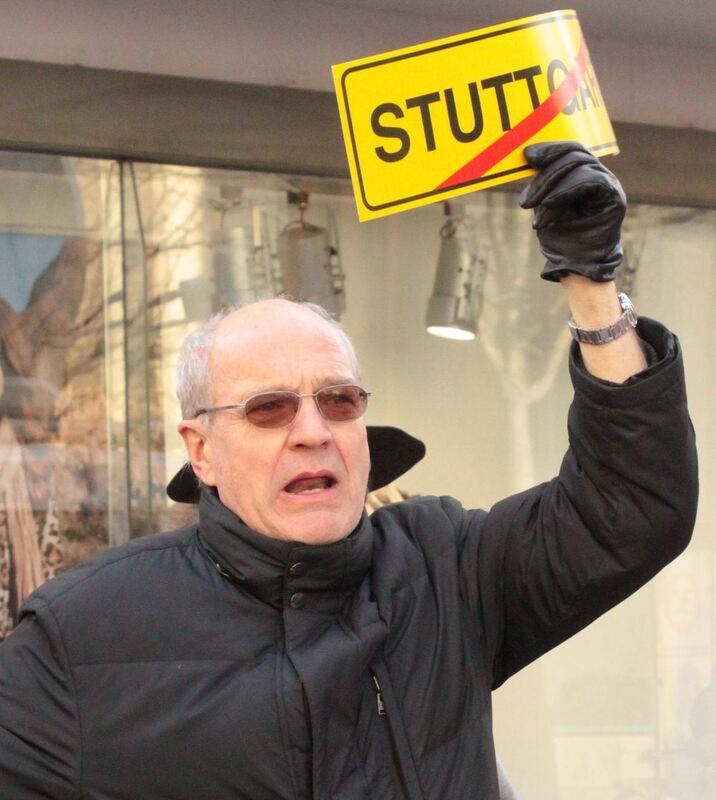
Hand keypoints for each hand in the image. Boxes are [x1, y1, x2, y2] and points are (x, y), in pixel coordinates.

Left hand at [519, 141, 625, 281]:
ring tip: (533, 209)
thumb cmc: (561, 239)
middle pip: (574, 155)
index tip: (527, 155)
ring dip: (549, 187)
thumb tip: (528, 155)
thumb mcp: (545, 205)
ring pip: (579, 166)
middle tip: (525, 198)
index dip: (550, 148)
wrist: (577, 267)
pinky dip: (564, 192)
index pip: (571, 150)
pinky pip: (590, 181)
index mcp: (586, 175)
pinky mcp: (614, 199)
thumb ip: (544, 183)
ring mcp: (610, 186)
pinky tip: (548, 207)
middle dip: (545, 172)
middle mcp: (601, 177)